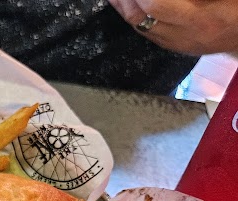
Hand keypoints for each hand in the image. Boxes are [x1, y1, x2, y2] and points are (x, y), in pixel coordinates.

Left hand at [109, 0, 237, 54]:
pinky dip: (132, 15)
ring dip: (123, 7)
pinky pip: (145, 31)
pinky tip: (124, 3)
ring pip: (138, 26)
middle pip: (140, 19)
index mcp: (200, 20)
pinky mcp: (173, 46)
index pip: (156, 6)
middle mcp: (184, 37)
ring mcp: (176, 45)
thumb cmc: (237, 9)